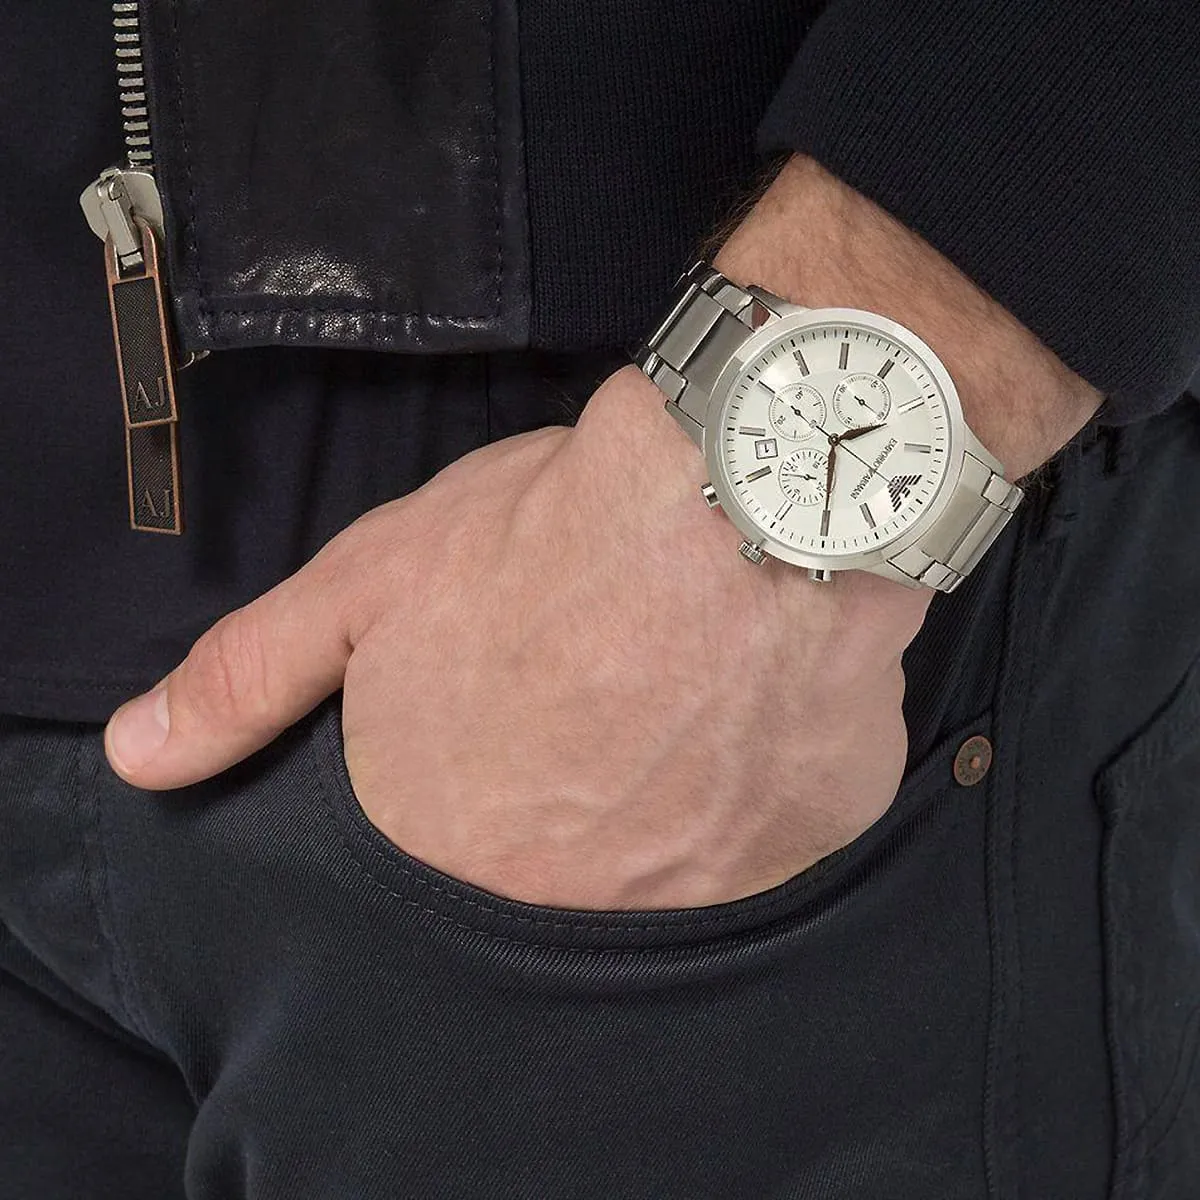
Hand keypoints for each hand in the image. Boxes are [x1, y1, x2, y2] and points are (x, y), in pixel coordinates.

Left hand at [105, 366, 931, 909]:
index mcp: (459, 853)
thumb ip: (248, 681)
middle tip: (606, 687)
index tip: (520, 705)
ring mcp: (706, 890)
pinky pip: (772, 835)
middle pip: (562, 864)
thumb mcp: (368, 586)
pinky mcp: (808, 845)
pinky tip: (754, 704)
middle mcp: (577, 902)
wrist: (739, 501)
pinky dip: (758, 779)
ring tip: (681, 689)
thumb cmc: (546, 541)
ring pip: (673, 858)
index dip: (486, 764)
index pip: (451, 853)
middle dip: (575, 782)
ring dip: (670, 786)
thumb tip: (140, 759)